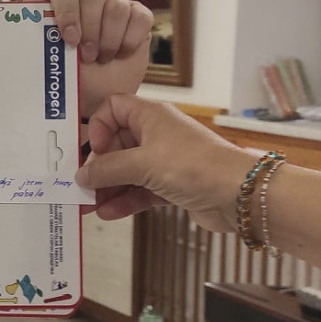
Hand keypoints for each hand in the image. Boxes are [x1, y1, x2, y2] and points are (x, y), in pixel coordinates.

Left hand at [18, 0, 153, 118]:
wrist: (92, 94)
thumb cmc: (62, 66)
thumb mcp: (38, 34)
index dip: (67, 9)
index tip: (68, 37)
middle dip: (89, 27)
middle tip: (85, 55)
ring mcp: (114, 1)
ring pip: (116, 5)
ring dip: (108, 39)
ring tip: (99, 58)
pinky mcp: (137, 15)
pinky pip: (139, 17)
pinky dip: (128, 40)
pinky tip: (119, 54)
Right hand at [75, 95, 259, 233]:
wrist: (238, 194)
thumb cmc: (194, 165)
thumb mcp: (142, 163)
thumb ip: (107, 169)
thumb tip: (82, 176)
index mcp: (150, 116)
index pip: (113, 108)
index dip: (99, 126)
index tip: (94, 150)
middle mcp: (157, 134)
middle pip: (116, 144)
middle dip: (98, 167)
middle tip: (81, 186)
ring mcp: (165, 160)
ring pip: (127, 171)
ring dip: (108, 188)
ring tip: (88, 206)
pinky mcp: (172, 184)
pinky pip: (140, 189)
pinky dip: (125, 200)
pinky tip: (109, 213)